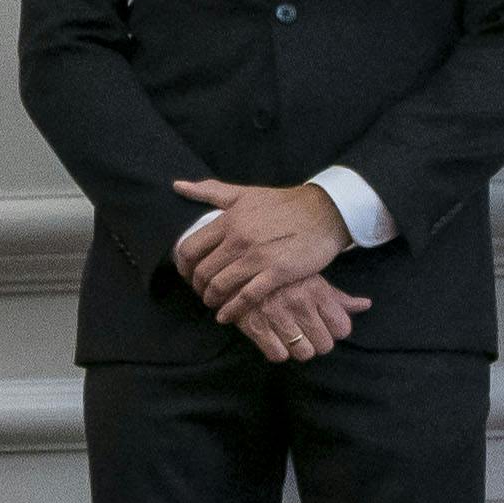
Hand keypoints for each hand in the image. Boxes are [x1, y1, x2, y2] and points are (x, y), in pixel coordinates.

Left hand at [175, 179, 350, 320]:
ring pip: (221, 285)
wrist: (325, 212)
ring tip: (214, 303)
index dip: (184, 266)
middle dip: (197, 286)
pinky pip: (247, 297)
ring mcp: (258, 257)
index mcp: (228, 221)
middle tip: (201, 292)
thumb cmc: (284, 203)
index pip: (190, 249)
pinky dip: (232, 310)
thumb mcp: (245, 193)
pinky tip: (226, 316)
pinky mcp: (278, 272)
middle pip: (203, 271)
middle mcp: (239, 240)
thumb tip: (178, 186)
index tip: (188, 274)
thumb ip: (210, 191)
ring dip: (212, 299)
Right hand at [234, 274, 371, 362]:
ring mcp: (277, 316)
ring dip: (300, 349)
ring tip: (293, 337)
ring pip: (304, 354)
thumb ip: (339, 297)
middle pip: (325, 346)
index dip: (336, 330)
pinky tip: (276, 340)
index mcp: (317, 292)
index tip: (327, 325)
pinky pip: (278, 356)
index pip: (343, 329)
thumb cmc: (284, 275)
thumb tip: (366, 305)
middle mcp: (300, 304)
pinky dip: (278, 352)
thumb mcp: (313, 279)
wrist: (238, 265)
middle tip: (309, 333)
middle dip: (319, 342)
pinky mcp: (254, 326)